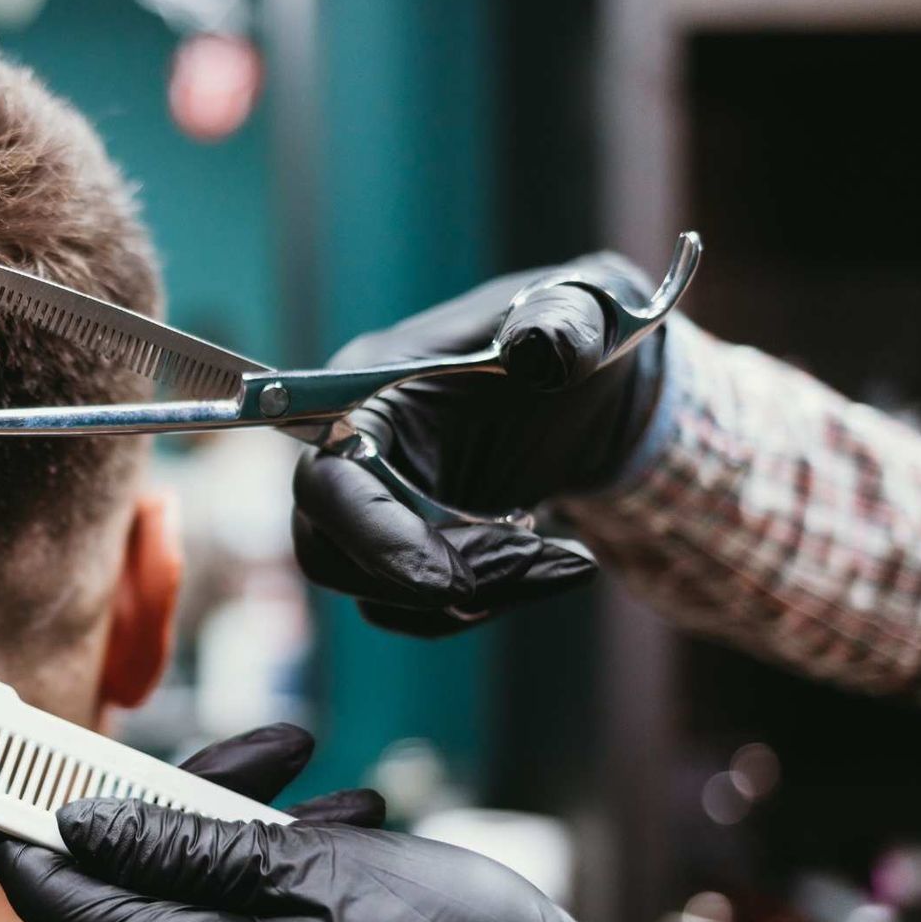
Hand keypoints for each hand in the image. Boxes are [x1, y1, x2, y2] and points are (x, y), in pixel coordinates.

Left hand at [0, 753, 694, 921]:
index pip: (60, 896)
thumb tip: (81, 822)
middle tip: (254, 745)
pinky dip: (282, 835)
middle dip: (172, 788)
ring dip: (240, 800)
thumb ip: (193, 849)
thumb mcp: (320, 880)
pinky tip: (348, 816)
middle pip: (128, 863)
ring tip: (315, 770)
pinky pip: (244, 879)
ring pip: (191, 857)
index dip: (10, 822)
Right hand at [292, 252, 669, 635]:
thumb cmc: (577, 332)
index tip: (453, 586)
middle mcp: (352, 451)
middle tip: (541, 557)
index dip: (375, 539)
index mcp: (368, 390)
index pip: (327, 481)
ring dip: (477, 594)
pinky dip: (486, 601)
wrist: (593, 375)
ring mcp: (374, 503)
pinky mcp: (405, 542)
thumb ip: (564, 323)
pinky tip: (553, 565)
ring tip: (567, 560)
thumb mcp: (584, 315)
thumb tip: (543, 348)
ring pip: (378, 591)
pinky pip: (414, 606)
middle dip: (438, 578)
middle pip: (333, 553)